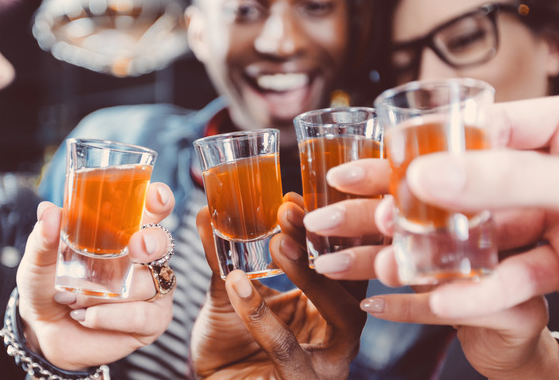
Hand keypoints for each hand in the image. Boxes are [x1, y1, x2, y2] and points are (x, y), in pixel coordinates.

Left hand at [15, 182, 175, 369]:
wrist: (45, 332)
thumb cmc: (47, 287)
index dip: (159, 200)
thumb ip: (44, 237)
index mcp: (123, 233)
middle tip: (134, 248)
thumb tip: (48, 211)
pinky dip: (111, 316)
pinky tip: (88, 317)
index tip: (154, 197)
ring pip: (145, 283)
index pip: (152, 210)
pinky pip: (143, 315)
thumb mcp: (39, 261)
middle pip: (163, 242)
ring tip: (75, 299)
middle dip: (152, 242)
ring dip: (105, 293)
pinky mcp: (152, 321)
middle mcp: (143, 259)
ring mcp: (152, 289)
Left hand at [190, 193, 366, 379]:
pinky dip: (262, 315)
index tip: (294, 196)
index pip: (341, 259)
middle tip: (291, 210)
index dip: (324, 226)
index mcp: (332, 305)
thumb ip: (223, 257)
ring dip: (309, 274)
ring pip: (340, 315)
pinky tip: (239, 284)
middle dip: (324, 241)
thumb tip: (205, 210)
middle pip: (352, 280)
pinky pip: (288, 348)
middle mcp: (342, 333)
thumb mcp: (229, 293)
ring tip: (276, 243)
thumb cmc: (231, 348)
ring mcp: (330, 363)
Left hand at [304, 157, 558, 378]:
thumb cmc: (467, 277)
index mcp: (478, 196)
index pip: (423, 176)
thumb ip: (400, 220)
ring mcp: (514, 265)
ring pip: (435, 260)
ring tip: (332, 266)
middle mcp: (501, 222)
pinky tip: (370, 306)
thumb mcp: (435, 243)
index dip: (376, 173)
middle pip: (424, 212)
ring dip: (378, 262)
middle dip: (365, 215)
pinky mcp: (517, 309)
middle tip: (319, 221)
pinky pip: (454, 308)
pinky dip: (406, 308)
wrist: (515, 335)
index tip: (335, 177)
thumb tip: (336, 201)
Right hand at [387, 90, 558, 329]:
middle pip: (483, 181)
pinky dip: (488, 289)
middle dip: (433, 204)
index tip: (394, 163)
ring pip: (493, 232)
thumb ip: (510, 178)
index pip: (493, 126)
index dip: (439, 145)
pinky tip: (453, 299)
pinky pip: (518, 273)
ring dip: (450, 252)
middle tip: (383, 215)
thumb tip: (430, 173)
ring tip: (403, 264)